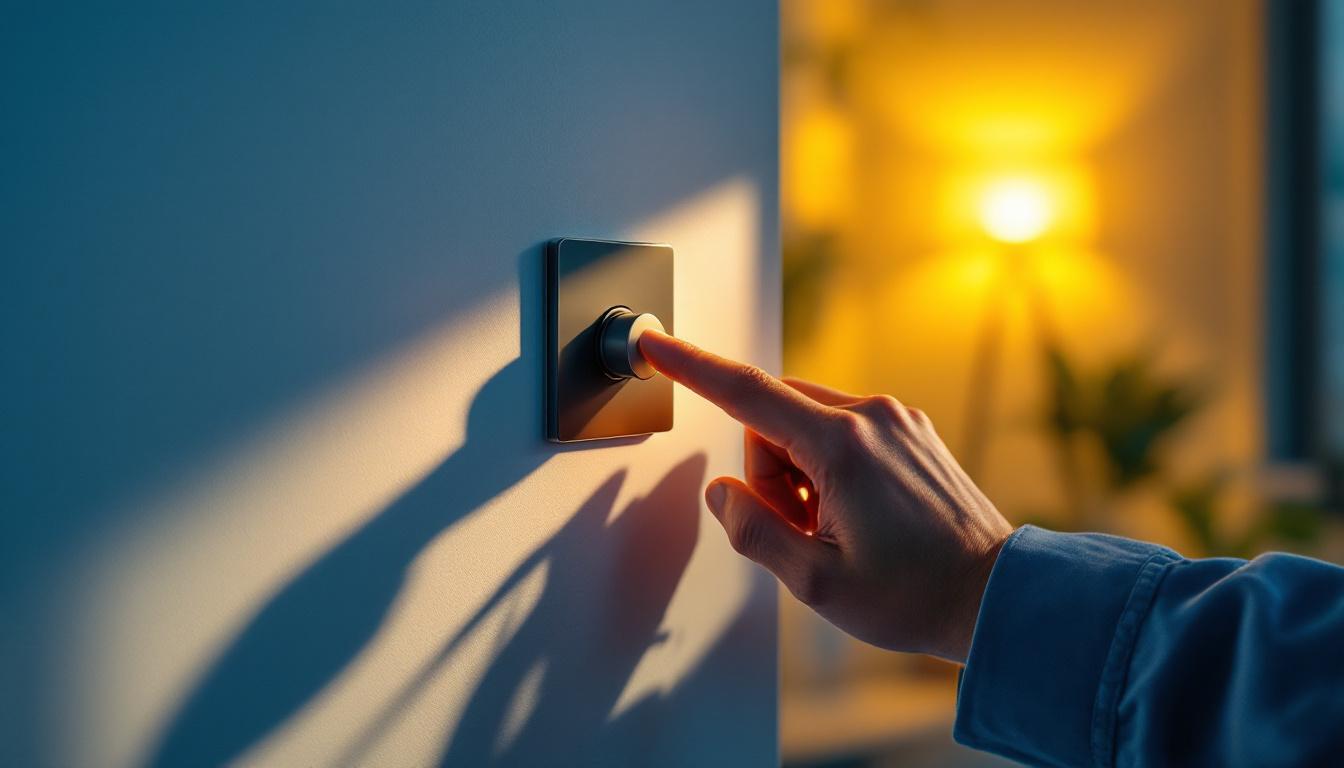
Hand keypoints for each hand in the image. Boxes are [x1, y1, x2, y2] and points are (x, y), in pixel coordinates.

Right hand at [638, 331, 1012, 662]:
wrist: (994, 595)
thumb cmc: (914, 595)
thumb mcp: (815, 583)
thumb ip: (753, 531)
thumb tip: (723, 493)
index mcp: (842, 446)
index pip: (746, 393)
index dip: (693, 368)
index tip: (657, 345)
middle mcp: (871, 416)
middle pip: (773, 415)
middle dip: (768, 470)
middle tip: (803, 529)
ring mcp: (895, 419)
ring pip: (806, 423)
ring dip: (799, 472)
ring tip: (837, 528)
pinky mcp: (910, 429)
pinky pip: (841, 430)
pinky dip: (829, 467)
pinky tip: (858, 513)